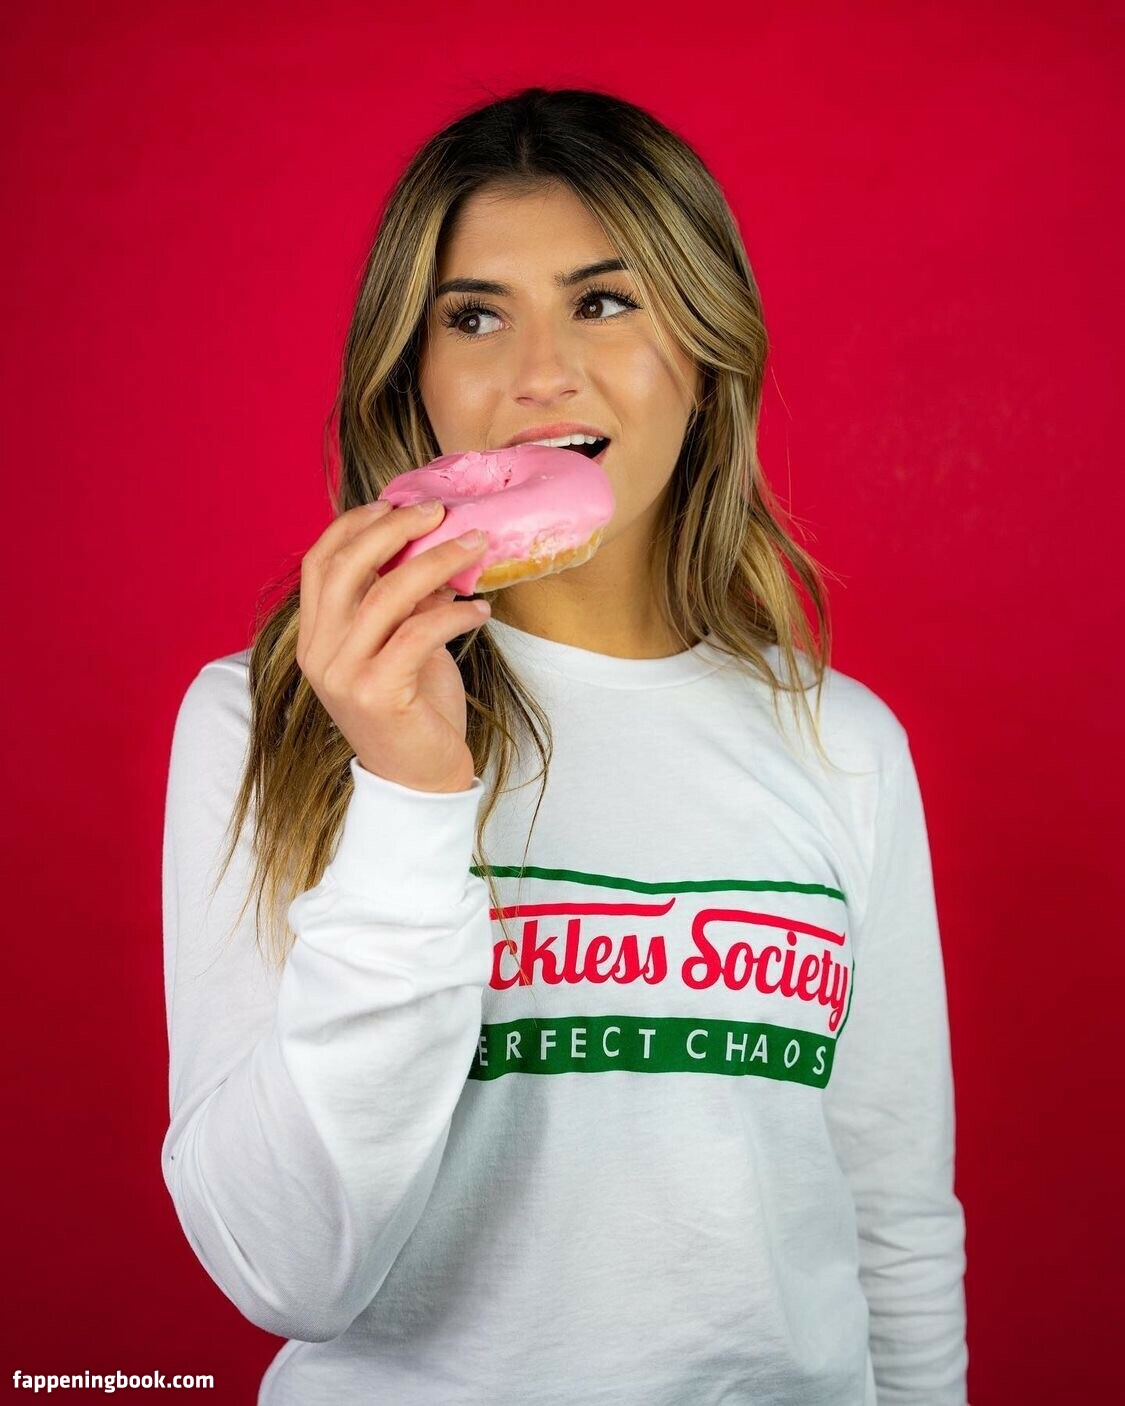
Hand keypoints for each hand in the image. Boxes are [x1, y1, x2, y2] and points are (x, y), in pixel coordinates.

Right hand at [296, 500, 489, 793]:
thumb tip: (434, 550)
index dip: (354, 525)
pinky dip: (454, 613)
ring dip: (437, 562)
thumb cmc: (414, 709)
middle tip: (439, 512)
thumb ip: (402, 604)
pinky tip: (481, 610)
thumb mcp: (401, 646)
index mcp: (315, 637)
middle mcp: (319, 653)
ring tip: (476, 546)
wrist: (420, 780)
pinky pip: (417, 634)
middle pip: (346, 568)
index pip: (320, 563)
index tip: (396, 502)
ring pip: (386, 596)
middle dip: (394, 529)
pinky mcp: (377, 694)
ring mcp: (343, 675)